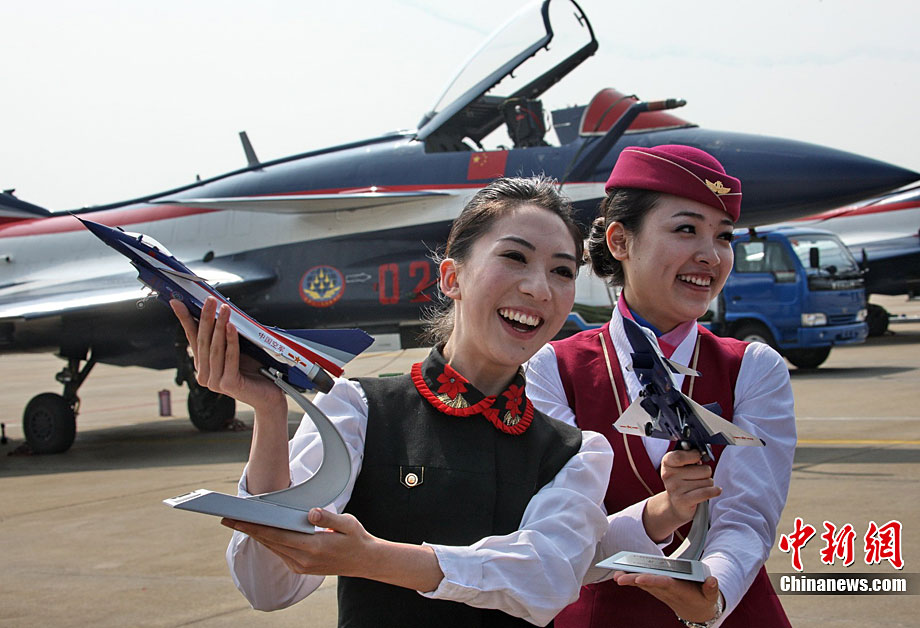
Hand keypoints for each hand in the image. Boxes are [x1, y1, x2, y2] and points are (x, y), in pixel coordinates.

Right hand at [171, 297, 284, 413]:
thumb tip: (217, 311)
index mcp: (203, 365)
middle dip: (206, 317)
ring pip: (215, 348)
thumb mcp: (236, 349)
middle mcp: (205, 375)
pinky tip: (231, 326)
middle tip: (209, 300)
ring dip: (219, 325)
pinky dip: (230, 340)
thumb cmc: (254, 370)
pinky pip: (229, 357)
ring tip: (223, 308)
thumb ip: (224, 337)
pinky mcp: (228, 384)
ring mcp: (214, 381)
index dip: (185, 319)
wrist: (270, 394)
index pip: (192, 337)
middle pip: (203, 341)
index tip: (177, 302)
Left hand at [222, 509, 443, 591]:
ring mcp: (302, 566)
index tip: (239, 520)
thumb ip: (328, 517)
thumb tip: (311, 511)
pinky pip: (280, 553)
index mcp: (313, 547)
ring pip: (273, 549)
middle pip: (270, 542)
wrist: (367, 561)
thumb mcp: (347, 524)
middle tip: (228, 519)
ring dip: (256, 536)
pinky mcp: (302, 568)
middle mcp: (304, 560)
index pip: (277, 535)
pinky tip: (261, 533)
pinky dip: (269, 542)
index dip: (256, 527)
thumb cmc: (357, 539)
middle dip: (249, 530)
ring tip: (240, 524)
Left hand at [614, 572, 721, 623]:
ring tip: (616, 575)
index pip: (663, 584)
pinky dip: (633, 579)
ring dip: (630, 579)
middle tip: (619, 578)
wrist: (697, 612)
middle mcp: (667, 591)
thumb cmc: (703, 599)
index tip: (639, 578)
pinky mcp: (658, 589)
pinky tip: (621, 574)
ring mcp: (661, 591)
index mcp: (679, 590)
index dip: (651, 580)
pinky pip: (644, 584)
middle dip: (634, 580)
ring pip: (643, 585)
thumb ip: (711, 588)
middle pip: (649, 584)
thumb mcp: (711, 596)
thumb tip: (712, 580)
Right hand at [644, 449, 720, 540]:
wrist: (676, 504)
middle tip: (697, 478)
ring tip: (698, 487)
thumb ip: (690, 456)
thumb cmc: (683, 480)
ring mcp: (675, 488)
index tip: (698, 458)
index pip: (681, 456)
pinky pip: (706, 492)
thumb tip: (705, 453)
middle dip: (705, 473)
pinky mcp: (683, 500)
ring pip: (708, 481)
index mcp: (667, 462)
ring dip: (707, 484)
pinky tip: (716, 491)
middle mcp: (668, 475)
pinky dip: (714, 491)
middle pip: (704, 469)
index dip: (694, 455)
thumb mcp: (682, 465)